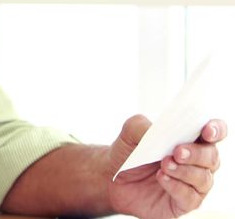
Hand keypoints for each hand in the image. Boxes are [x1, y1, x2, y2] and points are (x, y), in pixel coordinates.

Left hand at [108, 115, 226, 217]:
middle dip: (197, 153)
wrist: (111, 179)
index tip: (207, 131)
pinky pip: (191, 197)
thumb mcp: (129, 133)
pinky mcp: (184, 203)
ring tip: (165, 164)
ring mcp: (193, 184)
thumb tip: (157, 129)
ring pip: (203, 178)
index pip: (214, 133)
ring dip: (184, 171)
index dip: (216, 130)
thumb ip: (142, 125)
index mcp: (190, 140)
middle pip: (211, 157)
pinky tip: (162, 178)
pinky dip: (177, 187)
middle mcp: (197, 162)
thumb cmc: (128, 152)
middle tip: (177, 152)